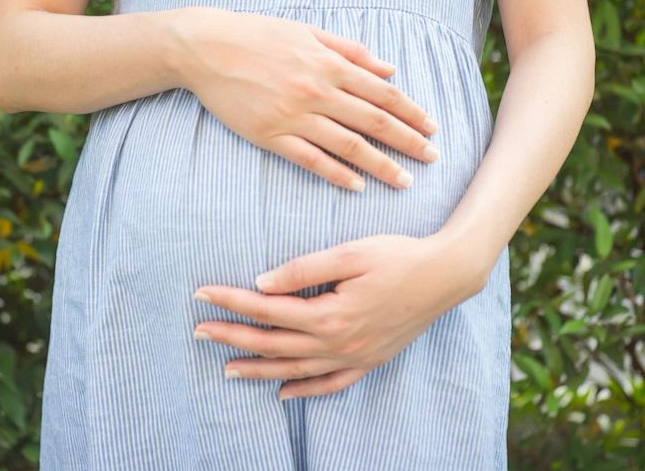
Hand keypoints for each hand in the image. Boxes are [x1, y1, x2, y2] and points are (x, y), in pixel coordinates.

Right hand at [172, 6, 440, 191]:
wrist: (208, 48)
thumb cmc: (259, 36)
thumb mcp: (308, 33)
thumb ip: (350, 51)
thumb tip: (388, 69)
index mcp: (329, 64)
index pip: (382, 93)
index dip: (411, 112)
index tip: (432, 128)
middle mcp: (318, 91)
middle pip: (374, 121)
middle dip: (408, 141)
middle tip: (432, 158)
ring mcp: (295, 115)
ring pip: (348, 145)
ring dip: (381, 165)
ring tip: (404, 181)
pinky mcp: (272, 135)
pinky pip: (311, 159)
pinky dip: (337, 174)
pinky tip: (356, 185)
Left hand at [191, 231, 492, 399]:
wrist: (446, 276)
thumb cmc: (398, 256)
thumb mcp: (350, 253)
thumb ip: (303, 269)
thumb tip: (261, 284)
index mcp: (329, 314)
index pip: (266, 310)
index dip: (231, 302)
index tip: (202, 294)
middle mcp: (338, 343)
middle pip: (273, 344)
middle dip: (232, 337)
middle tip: (198, 331)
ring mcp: (354, 357)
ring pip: (295, 370)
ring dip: (258, 369)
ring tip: (227, 368)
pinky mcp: (369, 362)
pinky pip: (330, 385)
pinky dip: (304, 390)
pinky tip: (283, 392)